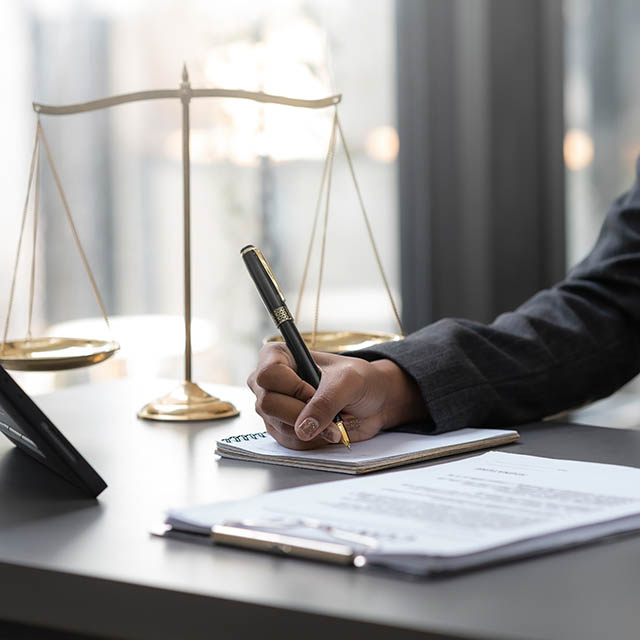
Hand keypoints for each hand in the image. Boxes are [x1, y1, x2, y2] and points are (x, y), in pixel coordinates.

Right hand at [247, 342, 427, 449]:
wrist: (373, 402)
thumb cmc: (360, 379)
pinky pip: (288, 442)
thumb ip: (326, 402)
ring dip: (310, 430)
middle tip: (328, 412)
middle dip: (301, 413)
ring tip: (334, 422)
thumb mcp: (348, 382)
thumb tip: (304, 428)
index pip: (268, 374)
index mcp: (280, 356)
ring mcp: (274, 407)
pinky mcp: (283, 428)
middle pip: (267, 403)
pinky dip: (312, 441)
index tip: (313, 390)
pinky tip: (327, 430)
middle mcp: (271, 382)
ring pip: (278, 426)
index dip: (291, 387)